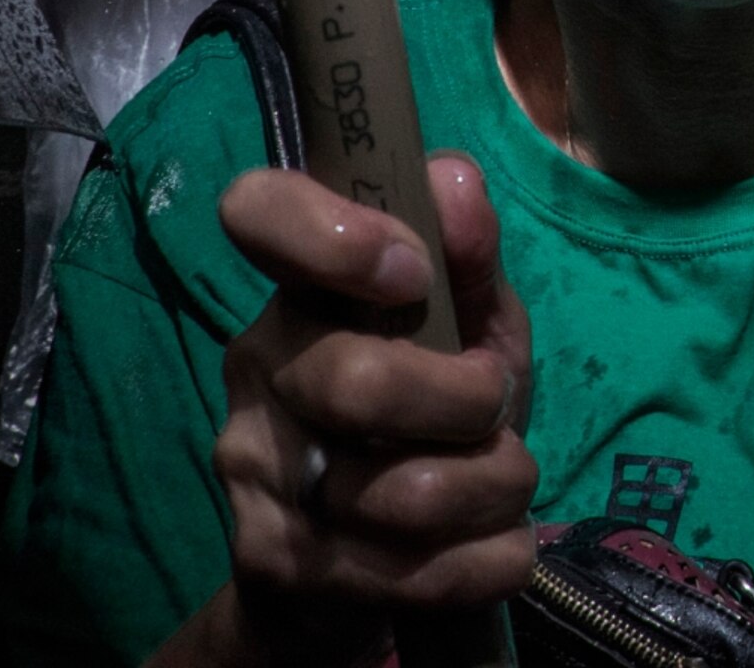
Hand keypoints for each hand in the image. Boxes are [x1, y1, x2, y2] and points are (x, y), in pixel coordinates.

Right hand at [209, 156, 537, 664]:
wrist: (370, 558)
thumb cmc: (433, 411)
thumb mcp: (471, 325)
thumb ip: (470, 257)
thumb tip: (455, 179)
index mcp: (304, 289)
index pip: (257, 211)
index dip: (336, 235)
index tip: (412, 274)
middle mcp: (257, 369)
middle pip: (358, 381)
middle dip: (468, 402)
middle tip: (491, 406)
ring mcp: (254, 470)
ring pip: (402, 492)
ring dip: (494, 488)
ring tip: (498, 480)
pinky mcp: (276, 564)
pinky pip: (419, 573)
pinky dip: (489, 559)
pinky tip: (488, 546)